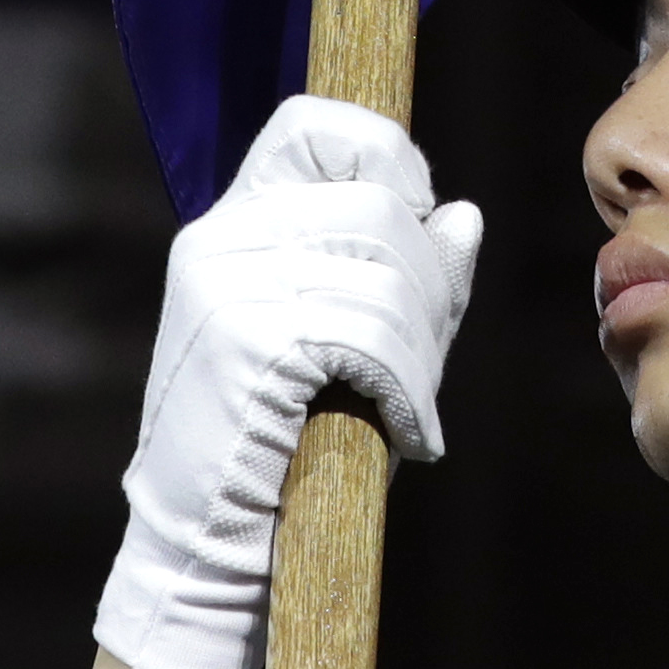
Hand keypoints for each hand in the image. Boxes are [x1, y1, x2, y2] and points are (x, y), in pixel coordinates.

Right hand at [90, 94, 485, 668]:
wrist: (205, 543)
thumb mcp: (353, 345)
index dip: (382, 156)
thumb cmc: (285, 449)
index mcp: (236, 223)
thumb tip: (464, 215)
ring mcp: (226, 284)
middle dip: (426, 280)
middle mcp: (221, 237)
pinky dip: (404, 382)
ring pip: (380, 267)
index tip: (411, 220)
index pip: (310, 125)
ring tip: (414, 401)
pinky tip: (407, 426)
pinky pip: (362, 330)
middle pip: (374, 204)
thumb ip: (408, 277)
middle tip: (426, 351)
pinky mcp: (241, 339)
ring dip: (420, 344)